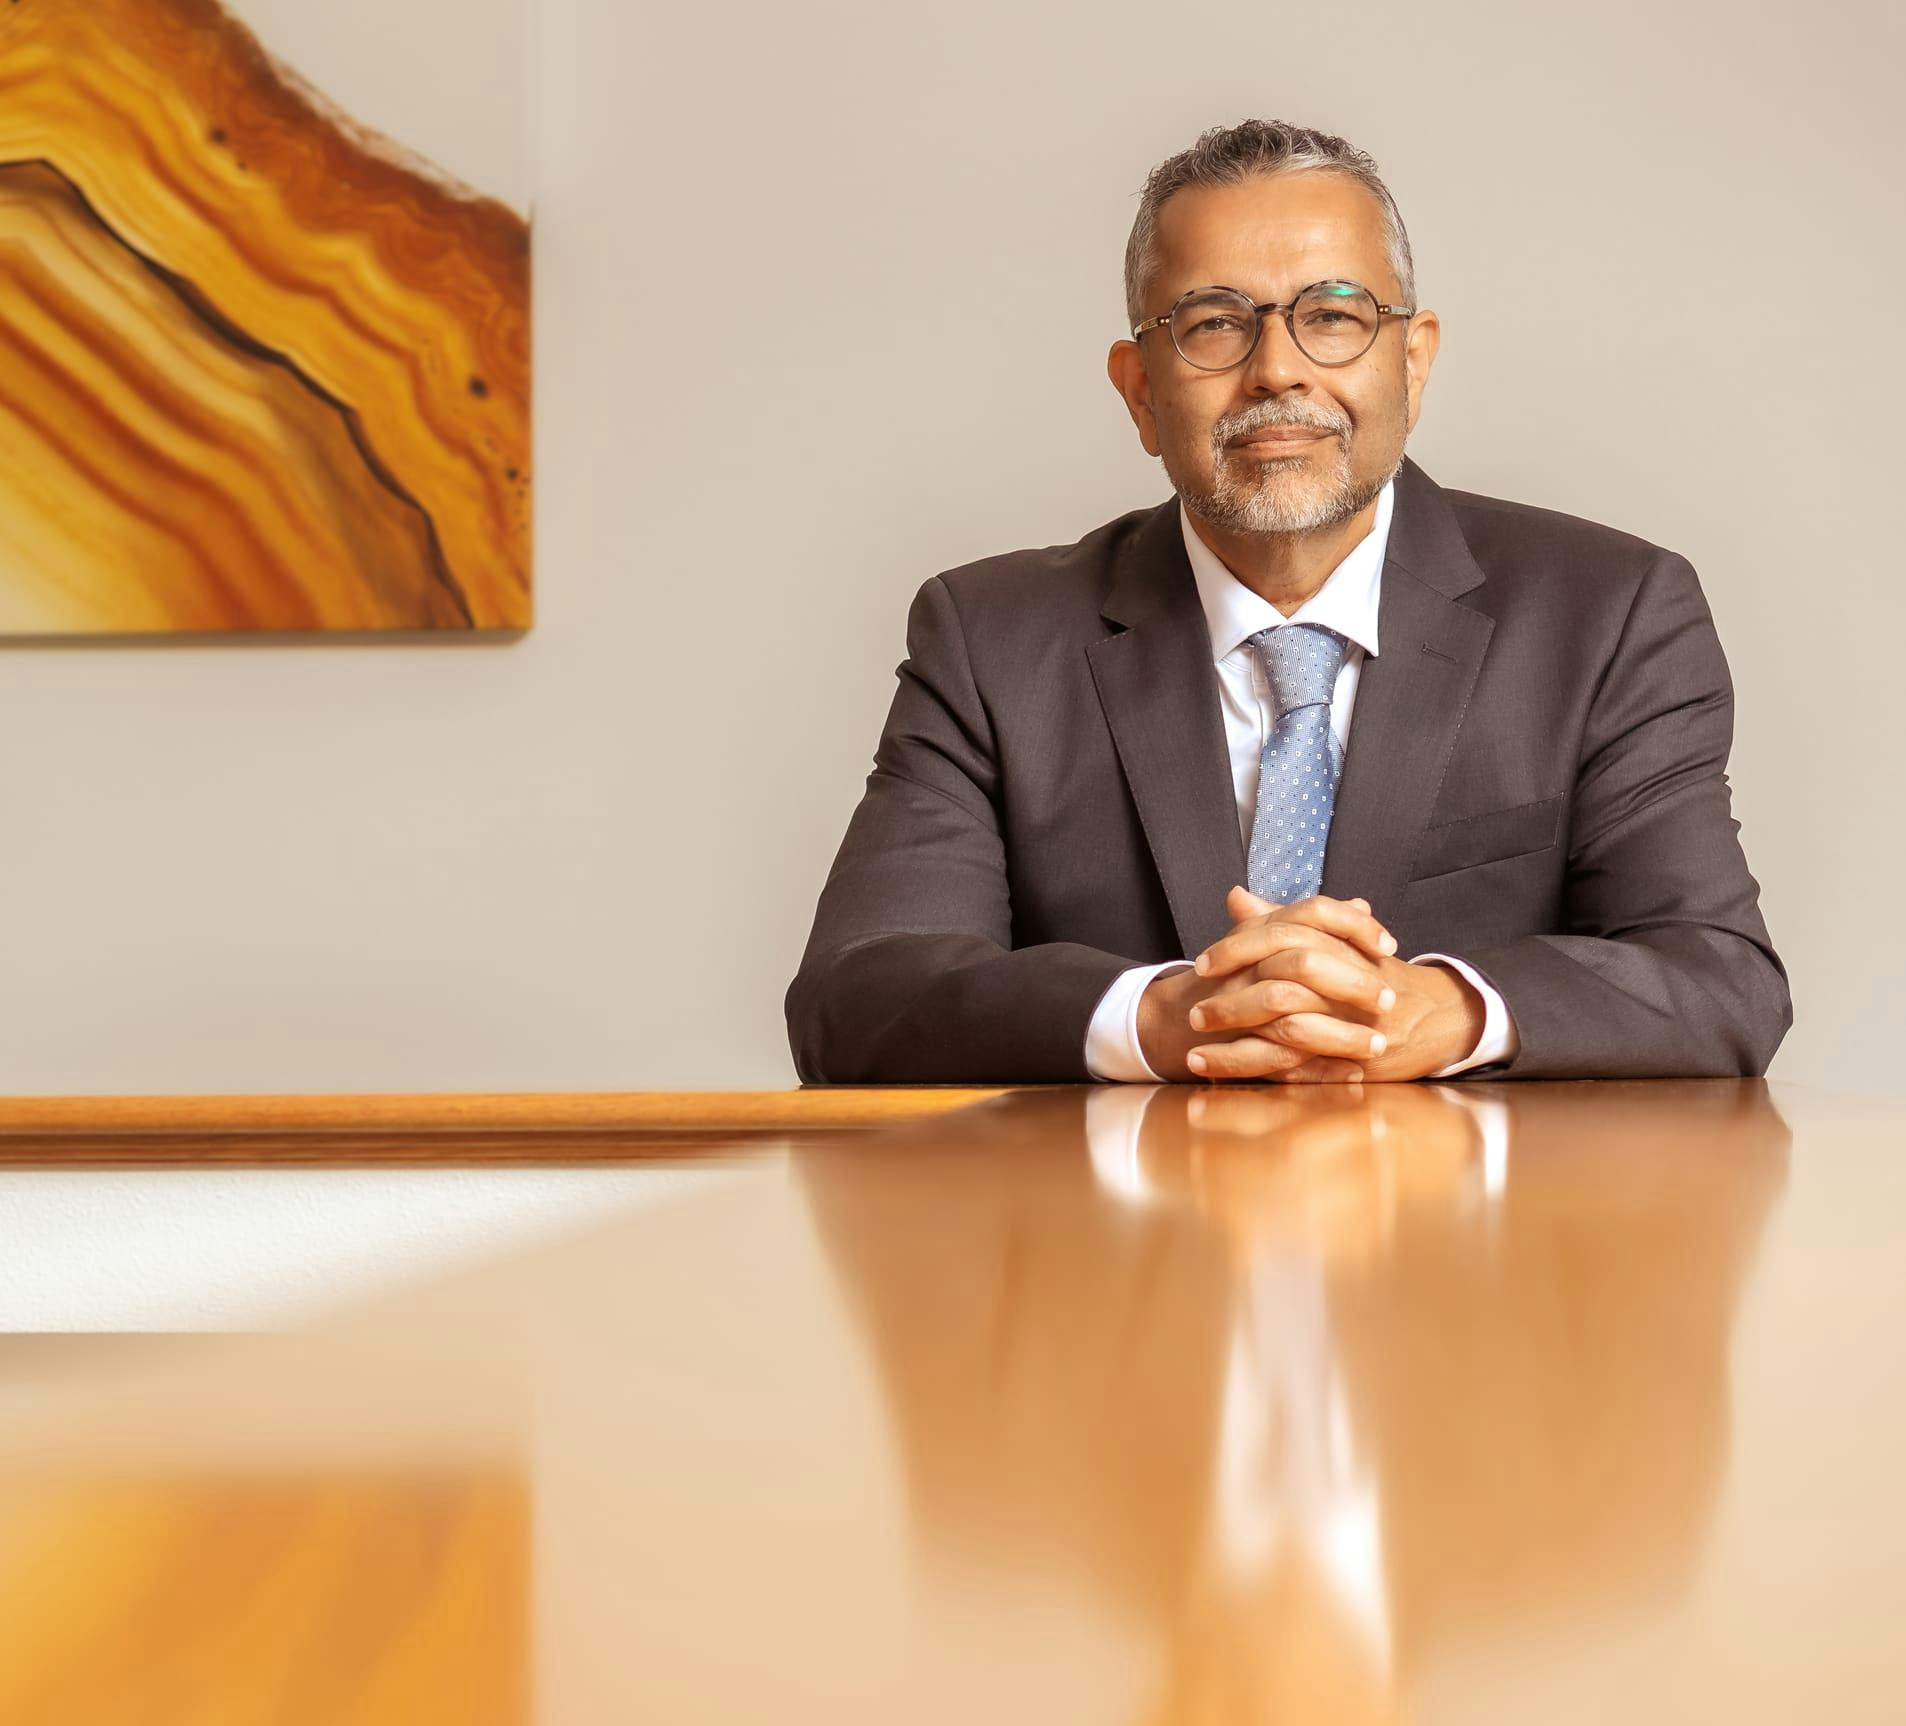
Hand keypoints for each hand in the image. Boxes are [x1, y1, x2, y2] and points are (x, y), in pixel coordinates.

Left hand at [1184, 886, 1485, 1081]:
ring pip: (1285, 1034)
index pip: (1281, 938)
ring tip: (1194, 1053)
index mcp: (1339, 946)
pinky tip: (1222, 1078)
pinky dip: (1258, 1075)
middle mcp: (1345, 983)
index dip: (1237, 951)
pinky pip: (1297, 1071)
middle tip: (1193, 1013)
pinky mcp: (1351, 1062)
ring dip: (1235, 1048)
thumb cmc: (1376, 974)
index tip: (1203, 964)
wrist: (1439, 1016)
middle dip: (1230, 1004)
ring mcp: (1350, 1025)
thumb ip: (1281, 920)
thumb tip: (1234, 897)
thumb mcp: (1334, 940)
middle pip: (1279, 988)